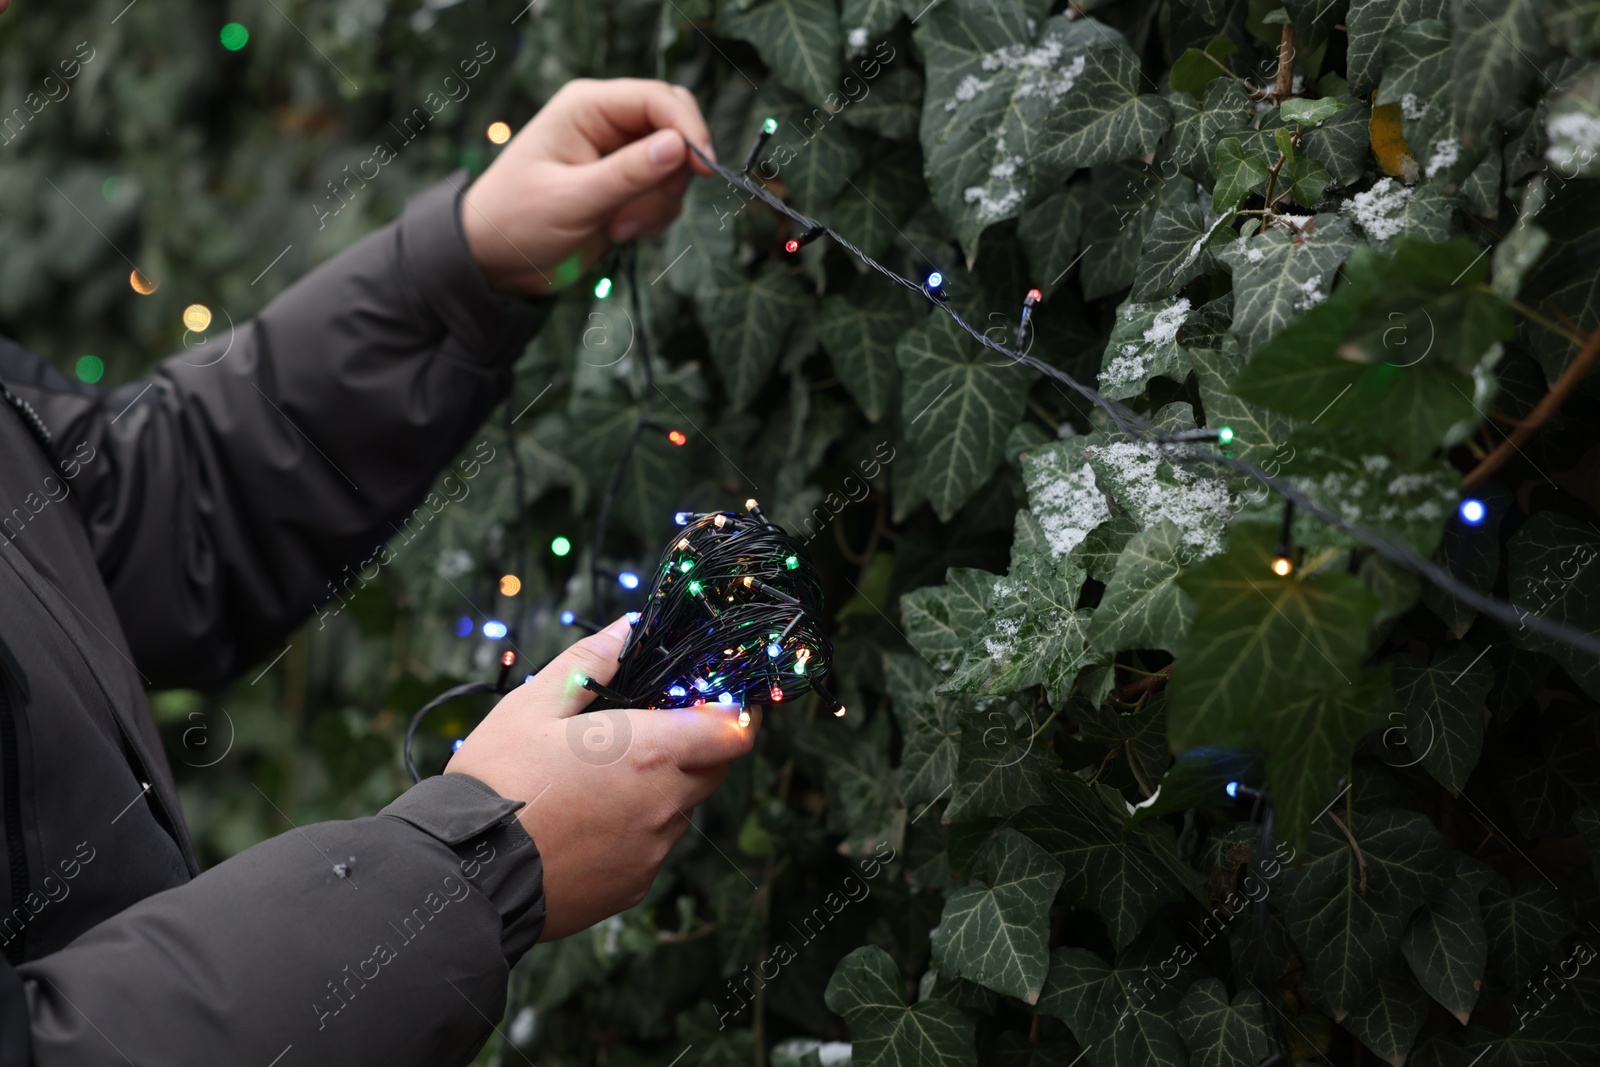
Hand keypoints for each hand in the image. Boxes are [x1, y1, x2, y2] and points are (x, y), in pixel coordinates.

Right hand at [446, 616, 759, 940]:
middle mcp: (664, 805)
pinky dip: (635, 830)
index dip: (736, 712)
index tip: (716, 701)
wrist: (466, 875)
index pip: (734, 732)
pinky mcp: (633, 886)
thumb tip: (628, 627)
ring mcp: (651, 852)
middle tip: (652, 731)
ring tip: (601, 781)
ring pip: (681, 810)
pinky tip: (587, 823)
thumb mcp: (533, 705)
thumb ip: (591, 662)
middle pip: (714, 770)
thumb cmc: (497, 781)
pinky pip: (652, 849)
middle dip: (697, 746)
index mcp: (650, 753)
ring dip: (662, 789)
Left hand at [459, 78, 715, 294]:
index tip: (704, 168)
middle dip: (675, 170)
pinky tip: (619, 231)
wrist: (497, 260)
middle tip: (655, 203)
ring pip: (674, 166)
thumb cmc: (518, 220)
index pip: (657, 99)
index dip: (687, 129)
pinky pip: (665, 194)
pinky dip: (654, 217)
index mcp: (588, 108)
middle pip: (675, 126)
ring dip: (659, 203)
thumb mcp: (573, 199)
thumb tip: (679, 147)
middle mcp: (607, 123)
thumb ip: (628, 174)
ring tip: (620, 227)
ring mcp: (619, 156)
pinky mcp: (626, 187)